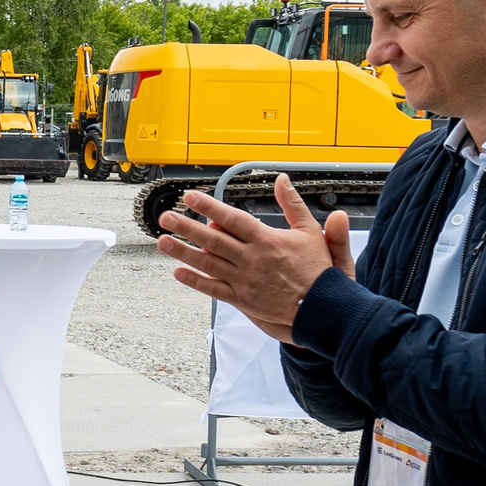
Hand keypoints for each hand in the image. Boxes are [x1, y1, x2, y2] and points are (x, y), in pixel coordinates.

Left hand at [156, 176, 352, 344]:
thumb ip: (293, 204)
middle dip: (187, 227)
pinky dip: (195, 281)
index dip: (209, 207)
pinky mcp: (243, 299)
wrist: (323, 307)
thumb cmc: (317, 268)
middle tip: (165, 217)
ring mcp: (245, 280)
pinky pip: (214, 289)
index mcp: (266, 240)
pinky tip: (178, 272)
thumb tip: (281, 179)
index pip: (232, 219)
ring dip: (183, 252)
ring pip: (208, 263)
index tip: (189, 197)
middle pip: (213, 240)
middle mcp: (251, 259)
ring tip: (162, 241)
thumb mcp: (310, 230)